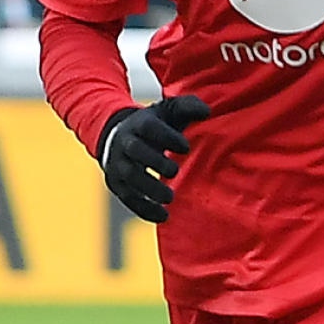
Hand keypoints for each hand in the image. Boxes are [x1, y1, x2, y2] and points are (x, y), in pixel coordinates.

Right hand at [99, 94, 211, 223]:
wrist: (116, 137)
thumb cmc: (154, 125)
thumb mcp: (168, 111)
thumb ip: (188, 106)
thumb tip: (206, 112)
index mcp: (138, 124)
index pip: (149, 128)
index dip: (166, 136)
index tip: (186, 147)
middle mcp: (124, 143)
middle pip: (135, 151)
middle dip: (154, 161)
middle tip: (174, 171)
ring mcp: (118, 165)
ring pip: (129, 177)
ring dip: (148, 189)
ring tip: (170, 198)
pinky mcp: (116, 184)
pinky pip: (128, 198)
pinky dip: (144, 209)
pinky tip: (163, 216)